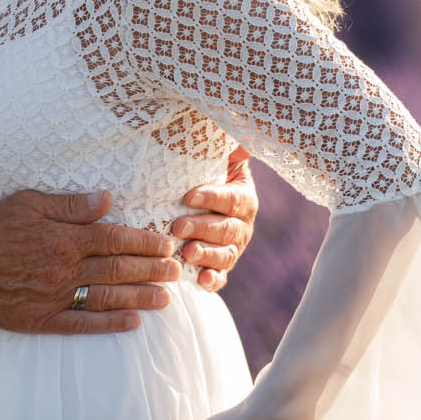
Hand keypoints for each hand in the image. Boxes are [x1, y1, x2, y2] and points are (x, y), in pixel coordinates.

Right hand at [0, 189, 181, 333]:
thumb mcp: (28, 202)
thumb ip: (70, 204)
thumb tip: (106, 199)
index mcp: (63, 237)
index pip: (113, 238)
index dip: (143, 241)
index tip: (165, 243)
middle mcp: (64, 268)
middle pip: (117, 269)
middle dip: (151, 269)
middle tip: (176, 270)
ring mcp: (55, 297)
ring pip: (107, 297)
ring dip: (140, 297)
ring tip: (166, 298)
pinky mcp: (43, 319)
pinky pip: (84, 323)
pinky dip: (110, 323)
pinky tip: (132, 322)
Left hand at [171, 146, 257, 294]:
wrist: (198, 201)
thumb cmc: (206, 174)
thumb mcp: (217, 157)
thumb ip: (229, 146)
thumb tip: (240, 139)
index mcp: (243, 197)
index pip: (230, 198)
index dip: (211, 197)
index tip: (188, 197)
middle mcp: (242, 225)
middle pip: (226, 228)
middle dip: (202, 228)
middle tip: (177, 227)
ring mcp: (233, 248)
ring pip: (225, 254)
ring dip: (206, 255)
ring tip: (186, 252)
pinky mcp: (221, 267)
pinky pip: (221, 277)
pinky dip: (213, 280)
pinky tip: (201, 280)